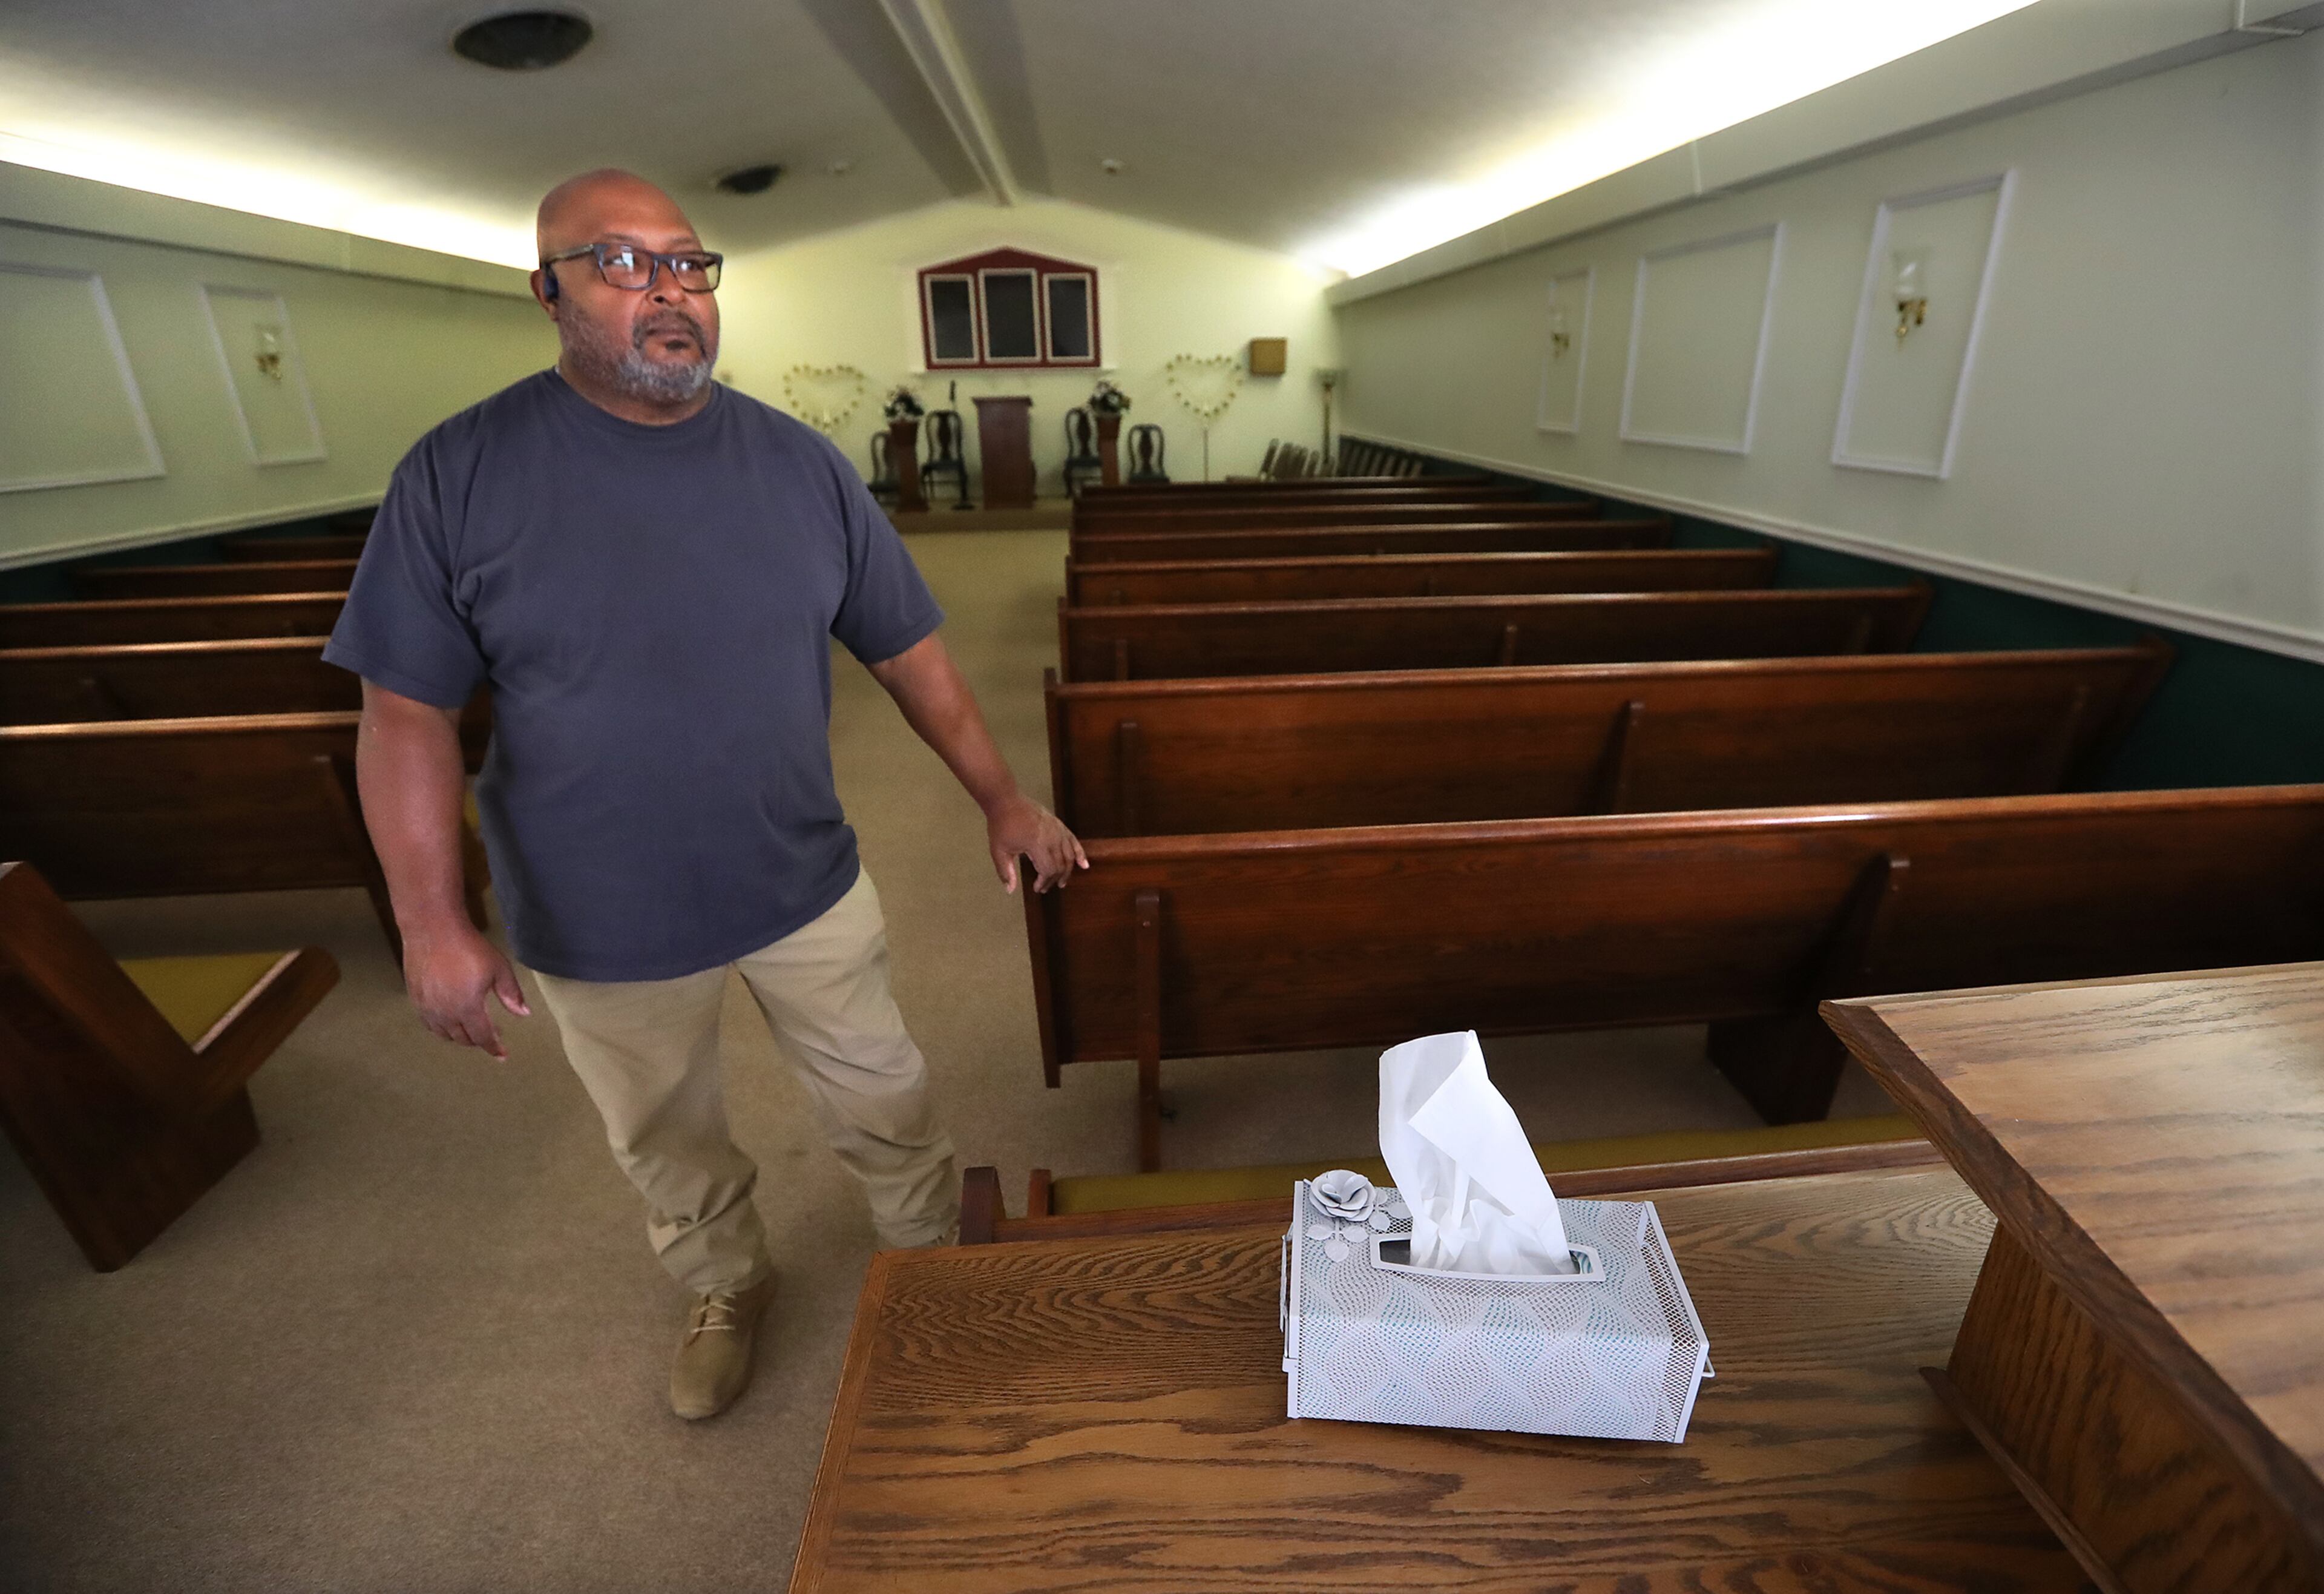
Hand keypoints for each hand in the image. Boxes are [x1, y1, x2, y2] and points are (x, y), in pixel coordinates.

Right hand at [402, 922, 530, 1057]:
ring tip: (471, 1029)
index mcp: (468, 1009)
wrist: (433, 929)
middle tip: (491, 1035)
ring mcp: (427, 1008)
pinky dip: (441, 1028)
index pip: (482, 1037)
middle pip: (463, 1039)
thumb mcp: (499, 969)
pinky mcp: (415, 999)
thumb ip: (511, 994)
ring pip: (444, 1034)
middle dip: (479, 1041)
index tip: (502, 1055)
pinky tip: (449, 1020)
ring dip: (459, 1036)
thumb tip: (523, 1014)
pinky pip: (429, 1023)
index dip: (493, 1048)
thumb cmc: (470, 947)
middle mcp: (445, 1014)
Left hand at [986, 793, 1088, 893]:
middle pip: (1060, 865)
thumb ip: (1006, 872)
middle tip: (1046, 887)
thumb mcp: (999, 851)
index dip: (1044, 882)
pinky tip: (1083, 864)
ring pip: (1069, 855)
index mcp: (1037, 845)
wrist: (1006, 801)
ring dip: (1067, 871)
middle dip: (1054, 879)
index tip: (1037, 888)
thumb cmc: (1001, 826)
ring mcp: (1057, 830)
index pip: (1048, 870)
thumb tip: (1010, 891)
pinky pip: (1073, 841)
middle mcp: (1052, 838)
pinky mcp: (1059, 824)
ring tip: (1062, 882)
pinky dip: (1080, 853)